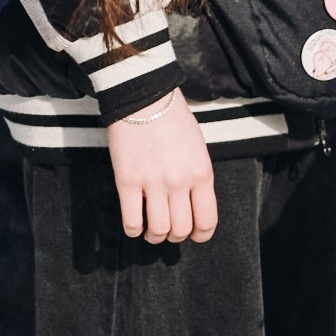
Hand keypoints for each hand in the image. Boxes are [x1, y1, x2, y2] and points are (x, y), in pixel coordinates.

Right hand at [106, 91, 218, 243]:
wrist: (144, 99)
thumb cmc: (173, 121)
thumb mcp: (198, 148)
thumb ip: (198, 177)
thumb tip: (193, 204)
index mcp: (202, 173)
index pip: (207, 221)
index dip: (201, 235)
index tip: (194, 234)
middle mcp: (180, 182)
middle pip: (181, 230)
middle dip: (175, 236)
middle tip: (169, 230)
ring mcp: (154, 183)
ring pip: (158, 231)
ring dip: (154, 237)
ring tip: (151, 231)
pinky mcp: (128, 181)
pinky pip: (131, 221)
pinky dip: (133, 230)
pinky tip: (134, 224)